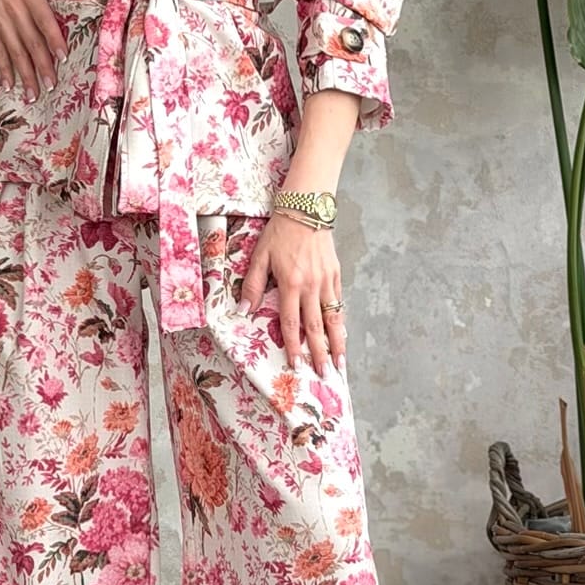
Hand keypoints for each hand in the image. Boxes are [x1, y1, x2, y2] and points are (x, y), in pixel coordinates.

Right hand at [0, 0, 78, 97]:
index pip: (43, 20)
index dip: (53, 39)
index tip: (63, 57)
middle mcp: (14, 10)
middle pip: (30, 42)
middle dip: (41, 66)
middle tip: (51, 86)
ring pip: (14, 51)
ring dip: (24, 73)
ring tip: (33, 93)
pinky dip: (3, 67)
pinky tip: (9, 84)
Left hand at [239, 210, 345, 374]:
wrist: (306, 209)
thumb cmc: (280, 232)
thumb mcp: (260, 256)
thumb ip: (253, 285)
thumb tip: (243, 309)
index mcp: (291, 283)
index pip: (291, 322)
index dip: (294, 346)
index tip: (297, 365)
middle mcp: (311, 285)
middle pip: (315, 326)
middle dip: (319, 353)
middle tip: (323, 375)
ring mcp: (326, 281)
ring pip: (333, 318)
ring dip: (337, 343)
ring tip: (340, 364)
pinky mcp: (335, 274)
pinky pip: (339, 303)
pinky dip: (340, 321)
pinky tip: (341, 335)